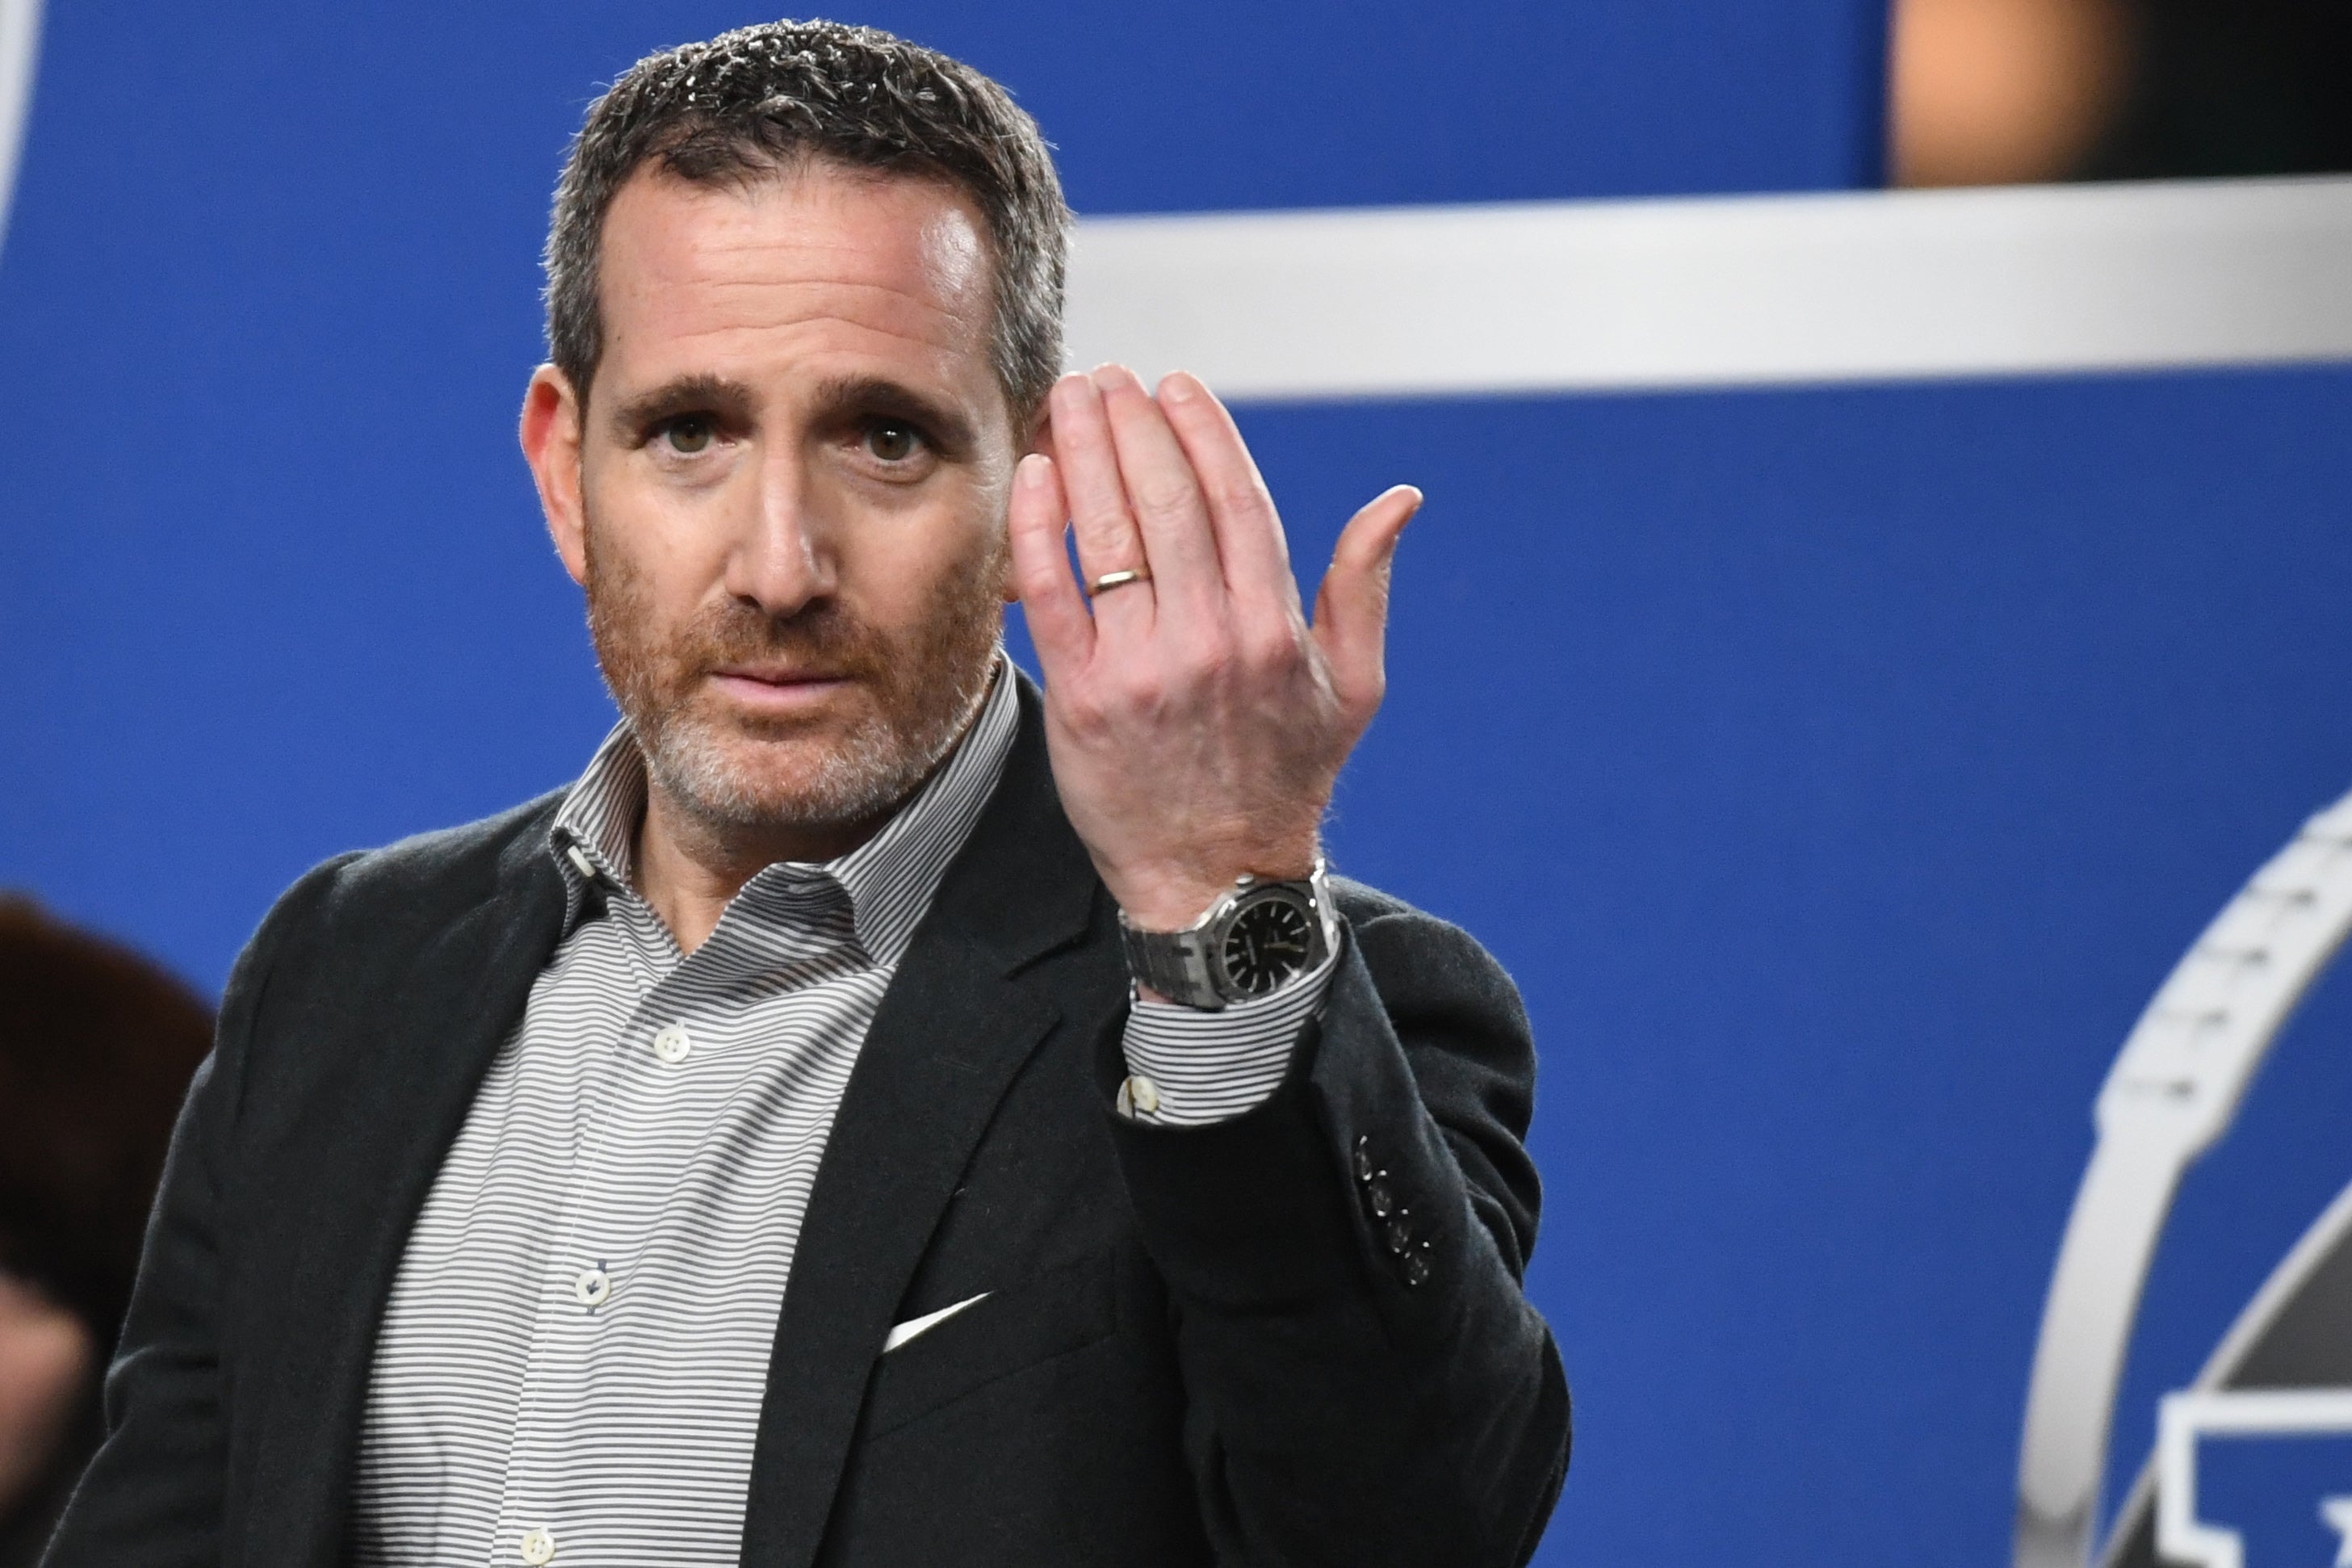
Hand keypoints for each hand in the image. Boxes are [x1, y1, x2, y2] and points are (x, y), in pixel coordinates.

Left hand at [1008, 365, 1419, 930]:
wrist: (1216, 880)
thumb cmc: (1284, 778)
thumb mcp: (1353, 689)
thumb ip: (1364, 587)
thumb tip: (1399, 500)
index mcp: (1278, 629)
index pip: (1238, 502)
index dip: (1203, 433)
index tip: (1175, 385)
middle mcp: (1213, 641)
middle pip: (1169, 503)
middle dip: (1136, 425)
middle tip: (1111, 376)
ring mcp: (1146, 669)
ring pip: (1110, 534)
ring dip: (1088, 452)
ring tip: (1072, 398)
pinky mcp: (1086, 699)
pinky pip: (1053, 594)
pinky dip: (1040, 528)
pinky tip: (1036, 473)